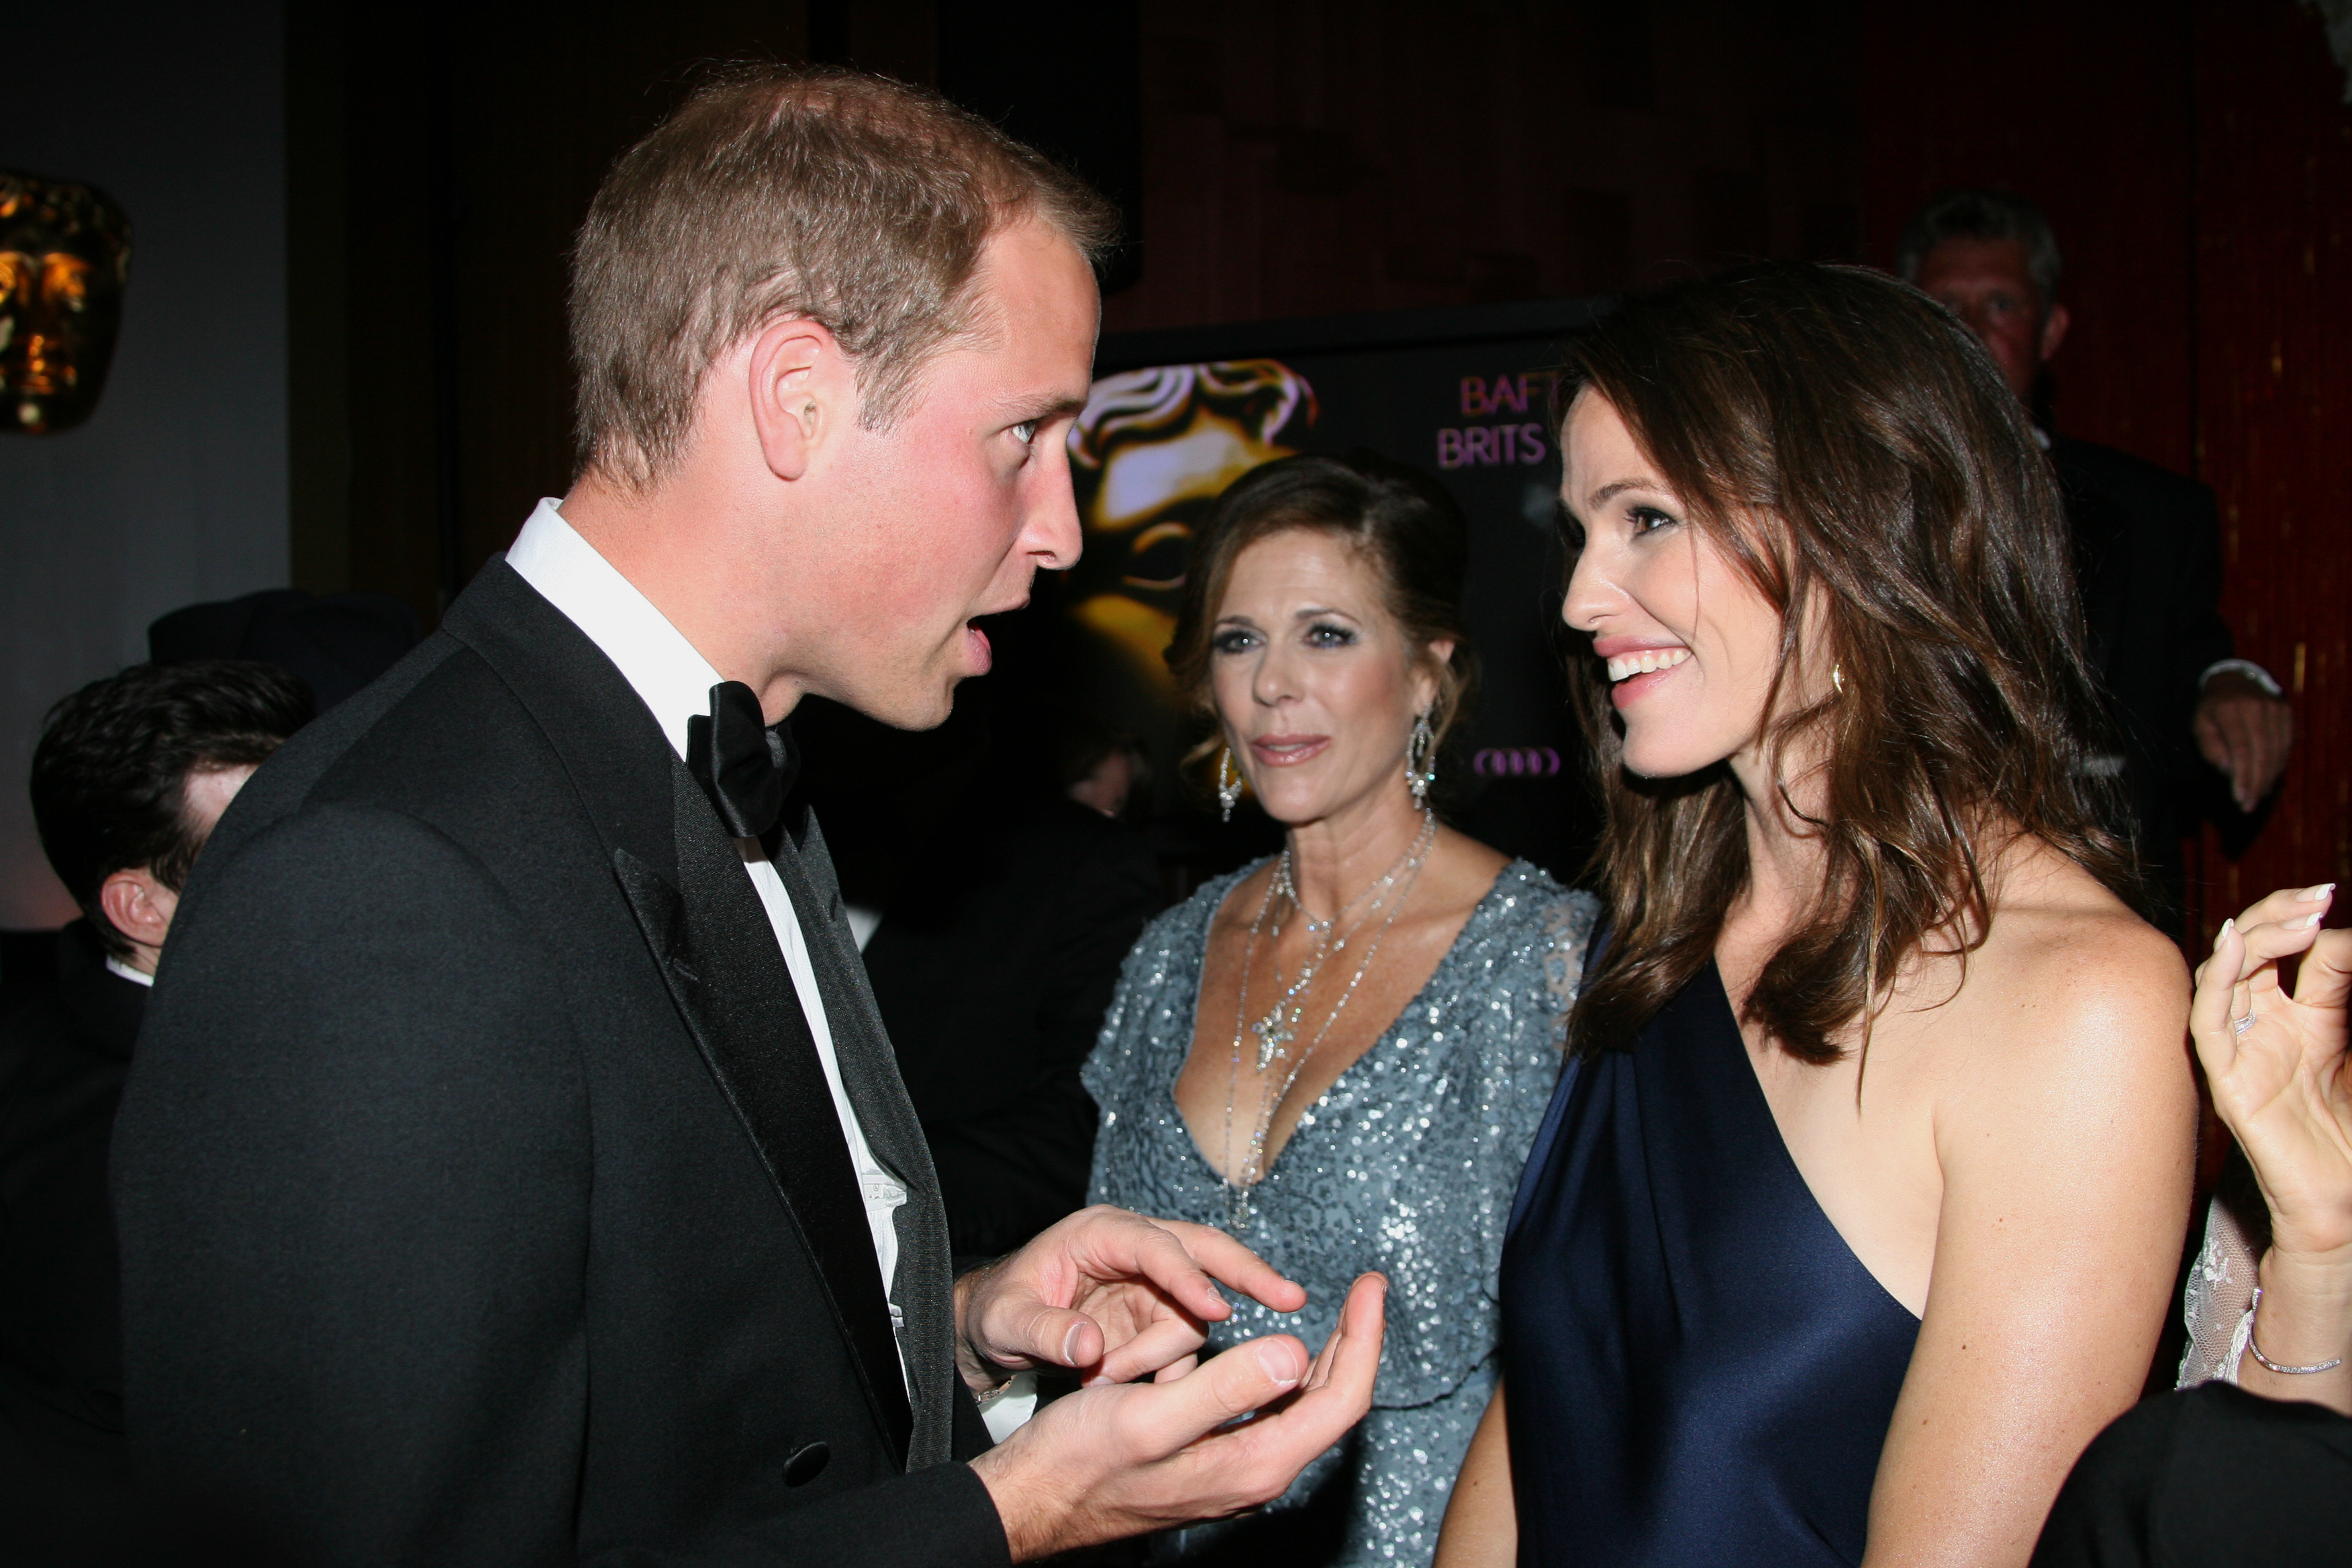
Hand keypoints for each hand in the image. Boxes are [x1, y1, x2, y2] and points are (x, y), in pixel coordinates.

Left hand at [956, 1205, 1308, 1391]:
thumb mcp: (1006, 1321)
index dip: (1188, 1276)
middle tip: (1292, 1300)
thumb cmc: (998, 1310)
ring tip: (1104, 1379)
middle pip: (1206, 1251)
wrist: (995, 1326)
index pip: (1157, 1245)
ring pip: (1195, 1311)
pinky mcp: (1159, 1313)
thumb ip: (1045, 1332)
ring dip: (1164, 1355)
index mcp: (1100, 1232)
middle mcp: (1136, 1248)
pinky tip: (1141, 1387)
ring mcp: (1152, 1281)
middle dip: (1248, 1274)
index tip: (1217, 1311)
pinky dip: (1172, 1368)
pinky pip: (1186, 1339)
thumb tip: (1088, 1348)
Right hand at [971, 1272, 1386, 1560]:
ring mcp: (1235, 1471)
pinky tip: (1264, 1347)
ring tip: (1336, 1313)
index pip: (1339, 1398)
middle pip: (1329, 1403)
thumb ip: (1224, 1389)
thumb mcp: (1149, 1417)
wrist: (1032, 1501)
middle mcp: (1254, 1473)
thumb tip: (1296, 1354)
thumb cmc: (1078, 1461)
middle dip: (1354, 1342)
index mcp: (1252, 1463)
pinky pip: (1265, 1412)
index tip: (1371, 1287)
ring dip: (1322, 1357)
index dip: (1363, 1338)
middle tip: (1366, 1290)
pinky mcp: (1212, 1463)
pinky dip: (1277, 1372)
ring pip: (1299, 1407)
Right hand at [2193, 885, 2351, 1260]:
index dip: (2320, 929)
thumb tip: (2340, 939)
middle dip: (2281, 913)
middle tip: (2318, 894)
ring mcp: (2243, 1050)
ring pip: (2227, 973)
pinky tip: (2236, 941)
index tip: (2342, 910)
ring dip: (2257, 935)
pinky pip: (2207, 1019)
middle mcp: (2266, 1027)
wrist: (2345, 1202)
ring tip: (2298, 914)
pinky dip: (2218, 977)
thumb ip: (2347, 995)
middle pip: (2254, 951)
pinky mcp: (2227, 1079)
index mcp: (2303, 1018)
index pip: (2299, 953)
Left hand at [2194, 674, 2293, 811]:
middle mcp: (2256, 707)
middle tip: (2248, 806)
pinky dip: (2277, 766)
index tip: (2239, 799)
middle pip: (2261, 753)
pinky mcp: (2286, 713)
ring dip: (2267, 779)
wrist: (2234, 680)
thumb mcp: (2199, 725)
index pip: (2240, 748)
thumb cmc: (2212, 709)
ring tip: (2256, 797)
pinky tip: (2266, 780)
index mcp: (2229, 709)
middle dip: (2255, 783)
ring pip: (2276, 752)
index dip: (2242, 776)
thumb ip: (2211, 748)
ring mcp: (2275, 708)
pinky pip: (2285, 745)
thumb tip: (2230, 771)